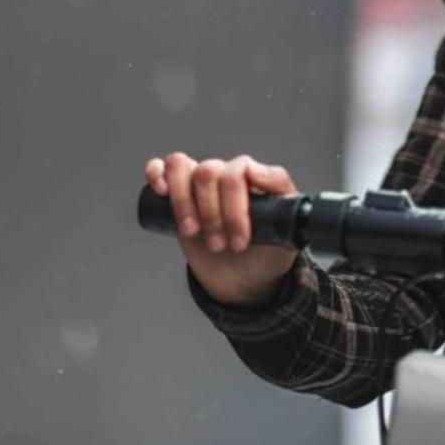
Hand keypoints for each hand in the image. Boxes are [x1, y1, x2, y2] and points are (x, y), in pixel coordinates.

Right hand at [145, 152, 301, 307]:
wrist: (243, 278)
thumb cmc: (266, 255)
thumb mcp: (287, 238)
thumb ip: (285, 208)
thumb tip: (258, 175)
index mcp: (256, 179)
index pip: (240, 171)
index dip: (235, 208)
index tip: (240, 240)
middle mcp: (228, 174)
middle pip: (209, 171)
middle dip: (212, 214)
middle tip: (219, 244)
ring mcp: (203, 182)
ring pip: (183, 166)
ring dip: (183, 202)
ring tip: (192, 231)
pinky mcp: (178, 193)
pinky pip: (162, 168)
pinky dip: (156, 173)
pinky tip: (160, 191)